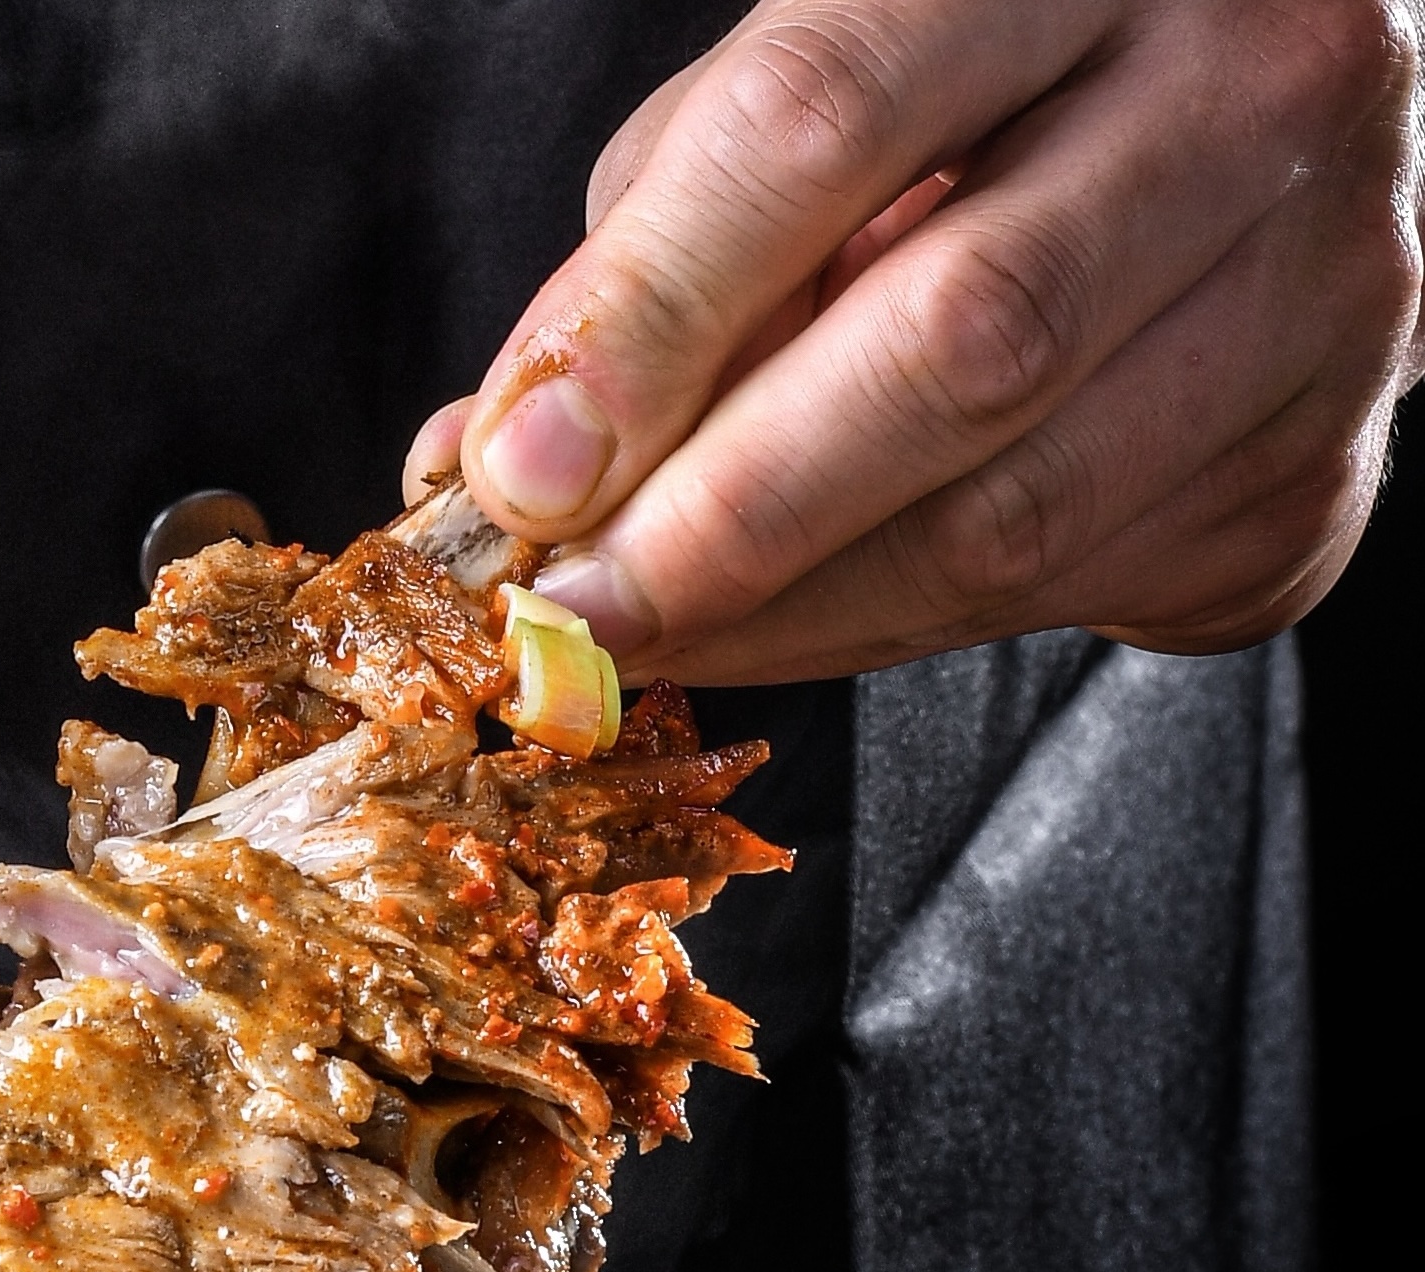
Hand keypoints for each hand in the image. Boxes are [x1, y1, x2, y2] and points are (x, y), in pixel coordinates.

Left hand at [407, 0, 1424, 678]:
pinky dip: (886, 634)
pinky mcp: (1323, 458)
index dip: (653, 316)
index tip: (519, 472)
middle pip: (959, 339)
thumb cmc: (981, 104)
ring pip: (1015, 510)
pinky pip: (1065, 594)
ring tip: (643, 642)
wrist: (1249, 140)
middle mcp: (1251, 80)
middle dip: (723, 516)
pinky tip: (795, 623)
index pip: (829, 116)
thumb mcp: (813, 100)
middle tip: (569, 613)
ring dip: (786, 615)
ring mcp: (1323, 279)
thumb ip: (662, 254)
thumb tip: (498, 462)